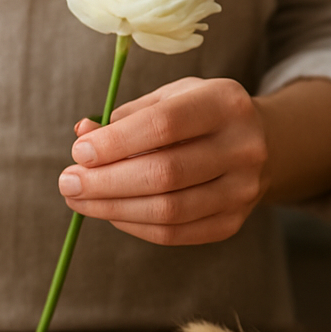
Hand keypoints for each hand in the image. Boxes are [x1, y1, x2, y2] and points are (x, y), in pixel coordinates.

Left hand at [58, 77, 270, 245]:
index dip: (116, 142)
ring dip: (113, 208)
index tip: (78, 152)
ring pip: (168, 210)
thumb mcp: (169, 99)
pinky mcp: (232, 222)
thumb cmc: (200, 115)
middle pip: (164, 173)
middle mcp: (243, 147)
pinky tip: (110, 212)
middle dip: (106, 181)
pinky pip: (173, 233)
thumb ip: (126, 116)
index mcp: (224, 103)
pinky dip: (133, 224)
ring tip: (79, 200)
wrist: (263, 144)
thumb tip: (81, 134)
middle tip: (68, 183)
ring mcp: (242, 190)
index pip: (164, 125)